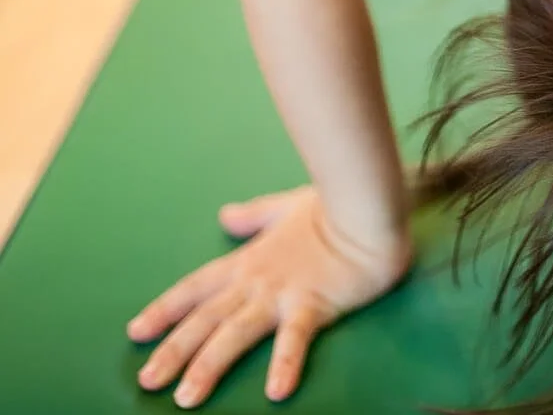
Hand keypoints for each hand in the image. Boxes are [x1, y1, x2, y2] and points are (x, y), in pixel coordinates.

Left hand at [127, 186, 411, 407]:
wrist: (366, 207)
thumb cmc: (331, 207)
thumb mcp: (285, 207)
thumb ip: (254, 216)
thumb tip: (225, 215)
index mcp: (247, 261)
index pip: (195, 288)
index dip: (165, 311)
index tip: (136, 333)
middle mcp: (255, 281)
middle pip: (205, 319)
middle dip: (172, 350)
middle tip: (147, 382)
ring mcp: (282, 294)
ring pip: (235, 333)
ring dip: (208, 365)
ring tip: (186, 397)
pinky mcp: (314, 304)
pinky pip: (295, 339)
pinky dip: (284, 364)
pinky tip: (275, 392)